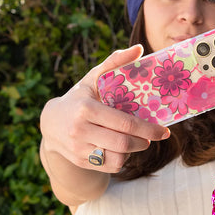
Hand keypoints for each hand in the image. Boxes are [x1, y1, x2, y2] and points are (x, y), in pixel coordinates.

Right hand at [41, 45, 169, 173]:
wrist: (50, 124)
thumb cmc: (79, 97)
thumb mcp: (93, 78)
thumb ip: (115, 62)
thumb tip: (139, 49)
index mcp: (86, 108)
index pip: (124, 123)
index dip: (148, 129)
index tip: (163, 131)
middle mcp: (80, 130)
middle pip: (123, 144)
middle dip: (143, 142)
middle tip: (152, 137)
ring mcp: (79, 149)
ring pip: (117, 158)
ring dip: (132, 151)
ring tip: (135, 141)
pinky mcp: (81, 161)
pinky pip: (109, 165)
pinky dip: (120, 159)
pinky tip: (120, 148)